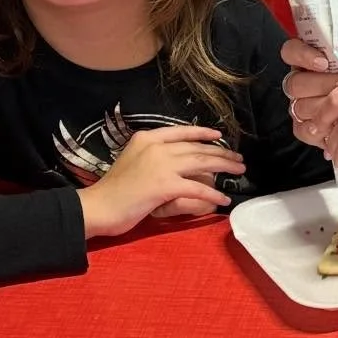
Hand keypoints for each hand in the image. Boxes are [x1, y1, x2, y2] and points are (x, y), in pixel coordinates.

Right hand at [77, 126, 245, 238]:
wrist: (98, 206)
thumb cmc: (114, 190)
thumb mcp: (132, 161)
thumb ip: (153, 158)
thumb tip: (177, 163)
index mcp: (146, 138)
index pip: (181, 132)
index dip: (203, 133)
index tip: (218, 136)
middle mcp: (156, 147)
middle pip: (196, 147)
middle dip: (221, 152)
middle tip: (238, 158)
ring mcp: (161, 165)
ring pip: (202, 163)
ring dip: (225, 166)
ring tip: (239, 171)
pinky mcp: (165, 185)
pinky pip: (197, 188)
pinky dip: (213, 194)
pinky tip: (223, 199)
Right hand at [282, 17, 337, 148]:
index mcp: (307, 60)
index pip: (290, 51)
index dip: (302, 55)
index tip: (324, 62)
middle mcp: (299, 82)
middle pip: (294, 83)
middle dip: (321, 84)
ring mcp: (299, 105)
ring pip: (299, 106)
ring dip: (325, 106)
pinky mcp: (303, 127)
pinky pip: (302, 128)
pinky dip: (321, 127)